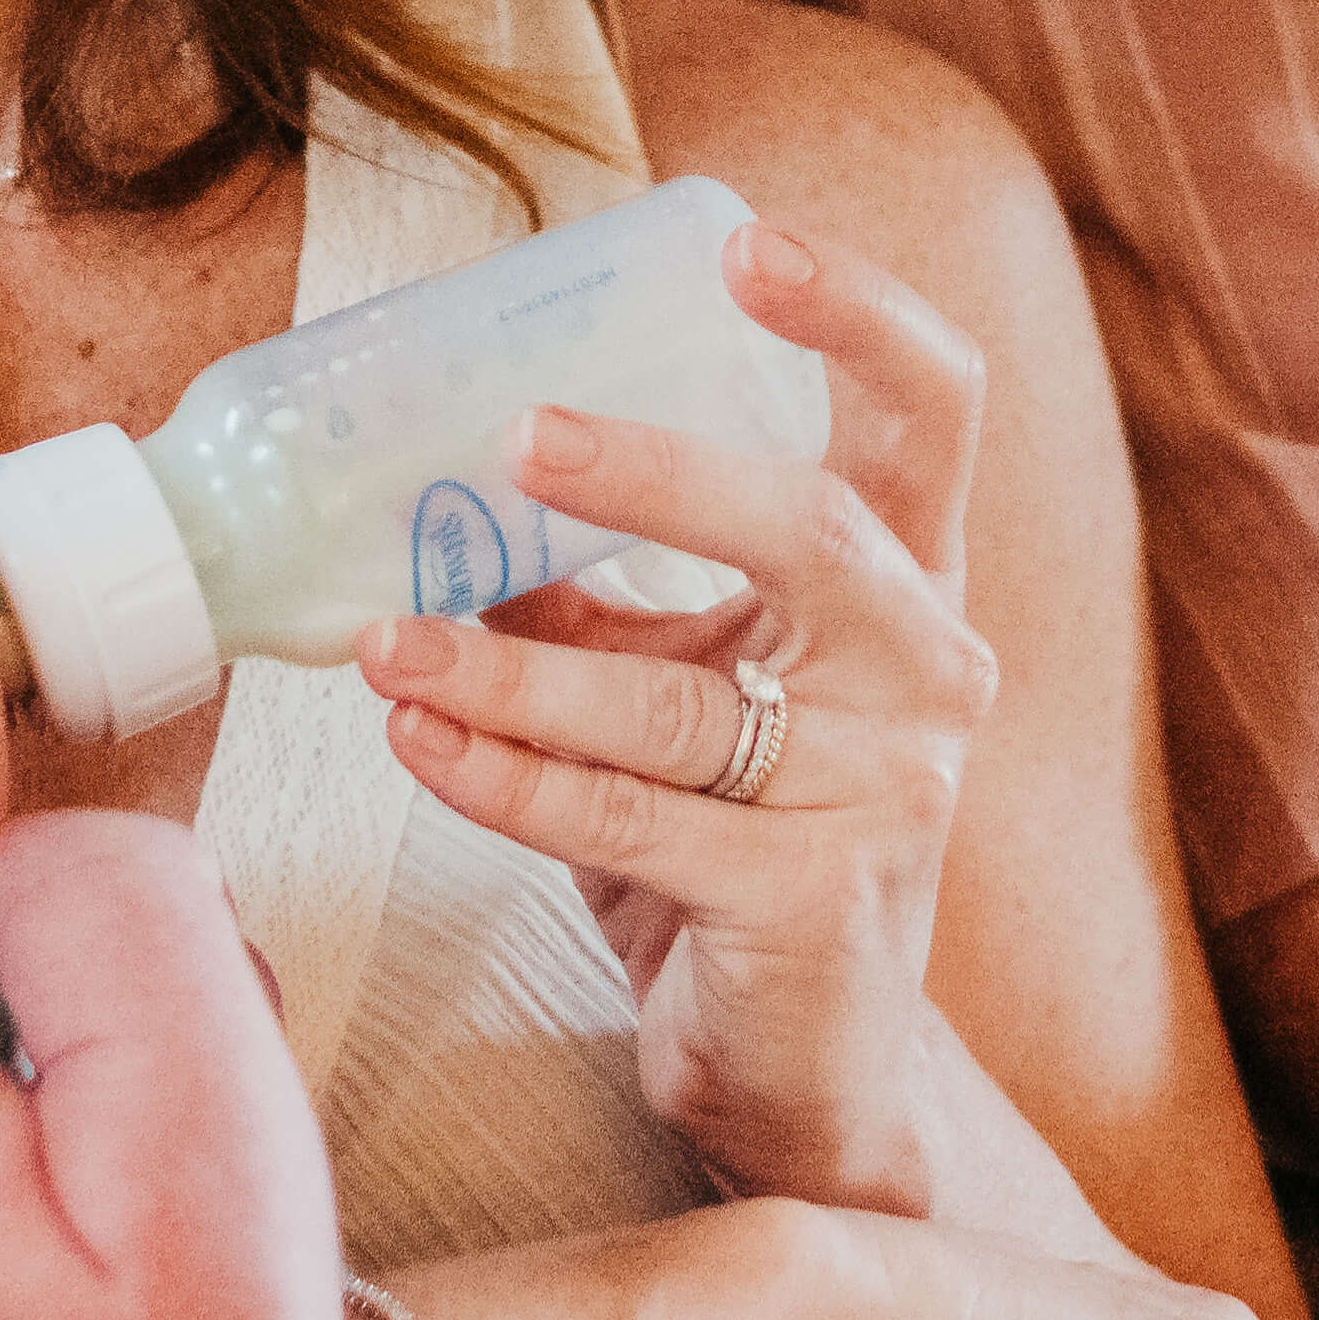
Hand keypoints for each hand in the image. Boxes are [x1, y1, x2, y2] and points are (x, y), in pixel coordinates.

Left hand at [361, 214, 1004, 1224]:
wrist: (802, 1077)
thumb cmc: (736, 851)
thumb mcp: (676, 695)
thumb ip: (592, 597)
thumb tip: (432, 498)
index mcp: (908, 582)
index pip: (930, 408)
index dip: (855, 312)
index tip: (743, 242)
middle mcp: (928, 670)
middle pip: (818, 527)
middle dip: (661, 474)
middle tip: (522, 435)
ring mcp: (886, 791)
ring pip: (674, 703)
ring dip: (505, 669)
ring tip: (388, 643)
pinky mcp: (814, 902)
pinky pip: (630, 822)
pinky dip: (507, 781)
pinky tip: (419, 746)